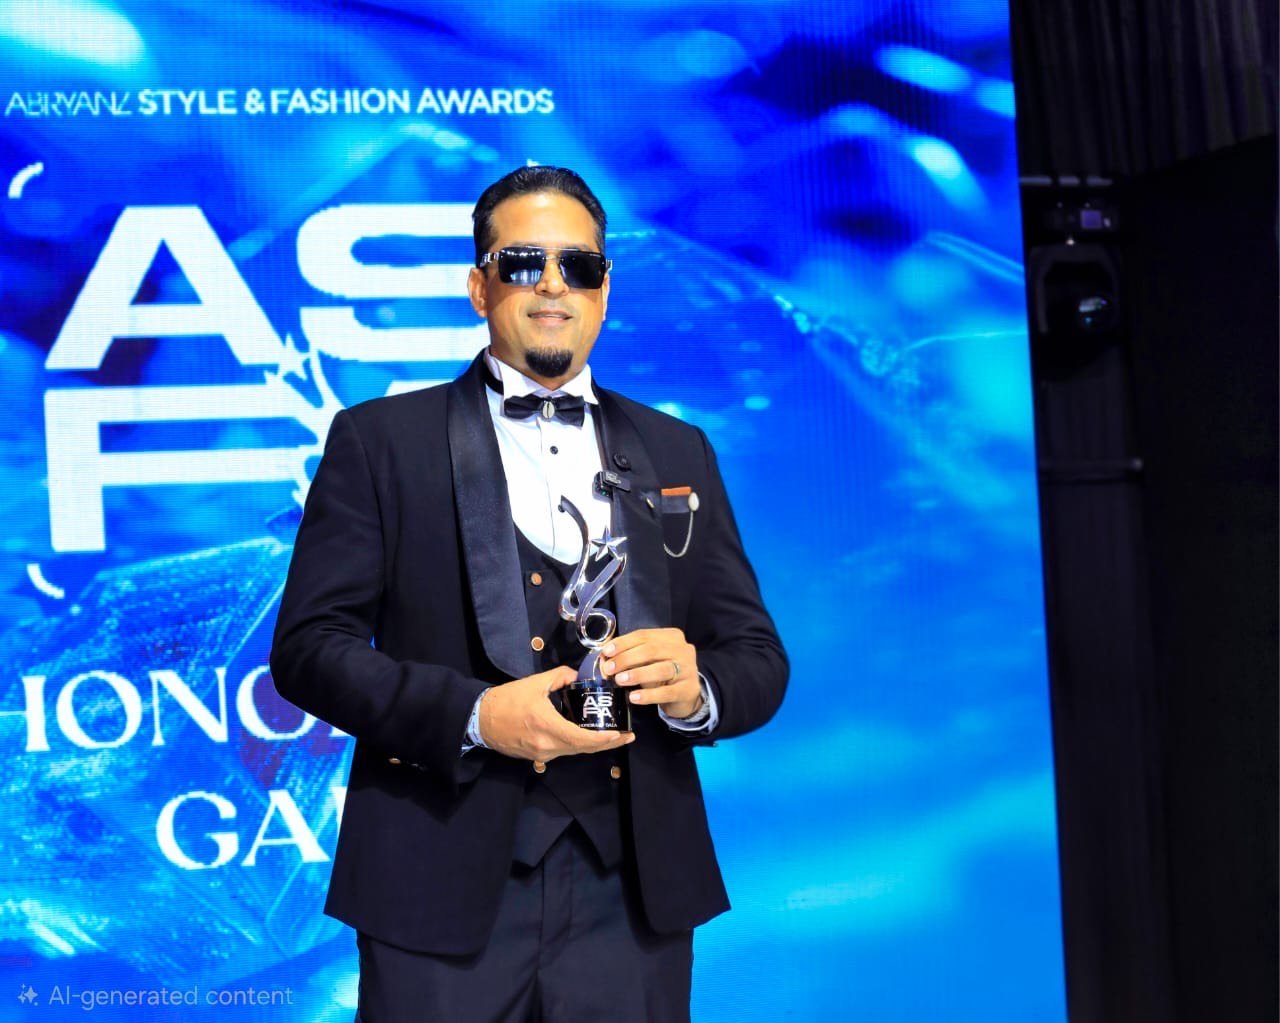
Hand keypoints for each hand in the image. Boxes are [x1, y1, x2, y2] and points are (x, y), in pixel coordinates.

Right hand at [478, 665, 633, 761]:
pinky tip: (587, 736)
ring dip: (592, 745)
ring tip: (611, 736)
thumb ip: (560, 677)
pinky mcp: (536, 757)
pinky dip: (577, 745)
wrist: (480, 720)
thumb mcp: (535, 683)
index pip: (583, 739)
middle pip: (583, 748)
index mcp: (548, 726)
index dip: (605, 740)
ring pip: (574, 751)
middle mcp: (547, 746)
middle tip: (625, 735)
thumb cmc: (507, 700)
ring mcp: (541, 754)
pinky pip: (563, 751)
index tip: (621, 734)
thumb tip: (577, 675)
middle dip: (607, 744)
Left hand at [602, 628, 702, 719]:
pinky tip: (634, 697)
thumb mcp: (648, 660)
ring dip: (637, 674)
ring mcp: (689, 669)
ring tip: (620, 680)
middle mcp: (683, 649)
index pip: (644, 635)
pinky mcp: (689, 689)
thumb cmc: (662, 674)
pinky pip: (667, 692)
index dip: (623, 643)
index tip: (606, 652)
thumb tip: (605, 658)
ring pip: (661, 669)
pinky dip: (649, 695)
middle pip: (651, 650)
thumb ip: (630, 655)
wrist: (686, 695)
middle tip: (609, 669)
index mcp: (671, 637)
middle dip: (627, 658)